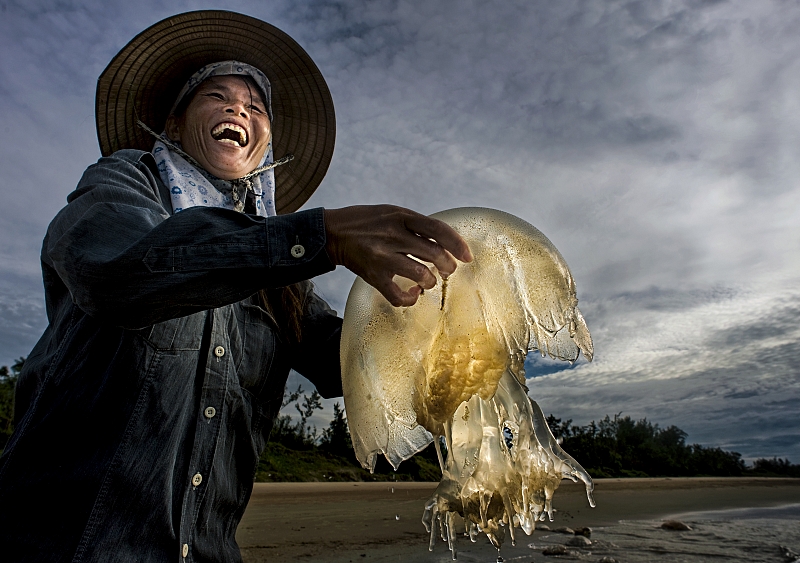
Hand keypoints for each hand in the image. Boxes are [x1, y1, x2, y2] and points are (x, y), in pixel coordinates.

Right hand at [324, 205, 472, 306]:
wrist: (333, 233)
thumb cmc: (366, 222)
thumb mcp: (392, 213)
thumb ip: (416, 225)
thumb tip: (445, 242)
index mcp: (401, 217)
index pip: (438, 230)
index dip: (457, 244)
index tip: (467, 256)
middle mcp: (393, 236)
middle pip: (434, 254)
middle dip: (448, 266)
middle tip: (448, 270)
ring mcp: (383, 257)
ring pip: (421, 275)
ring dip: (431, 281)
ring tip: (429, 280)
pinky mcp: (374, 276)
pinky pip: (398, 295)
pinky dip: (410, 298)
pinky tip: (413, 293)